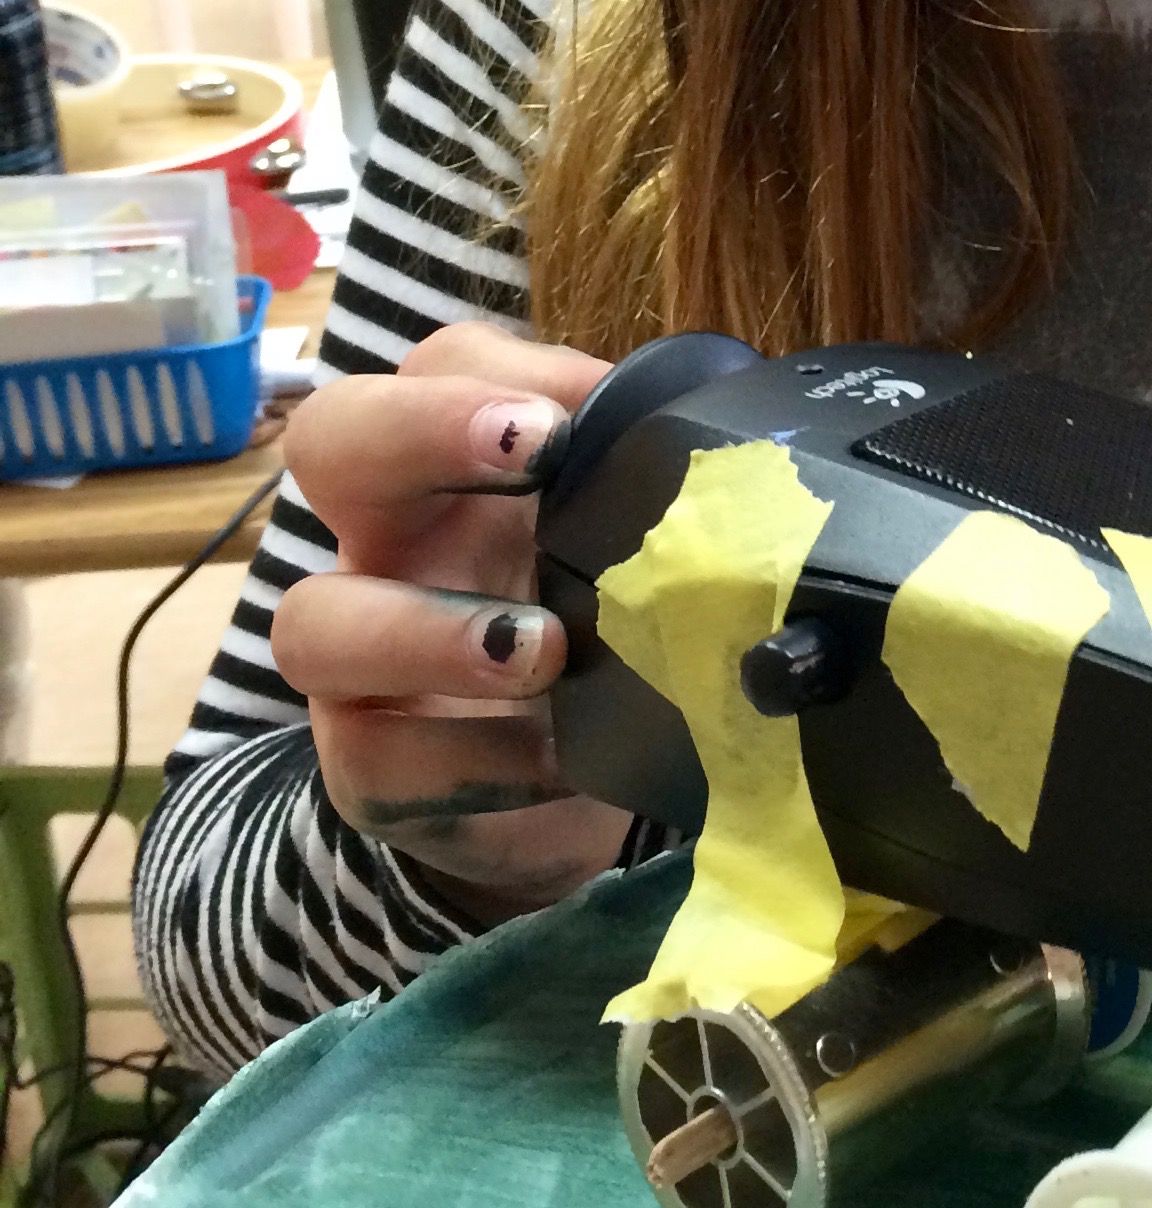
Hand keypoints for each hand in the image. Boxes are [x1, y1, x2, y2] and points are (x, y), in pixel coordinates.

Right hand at [271, 324, 632, 923]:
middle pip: (334, 443)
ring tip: (542, 650)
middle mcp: (396, 542)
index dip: (489, 374)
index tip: (564, 417)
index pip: (444, 368)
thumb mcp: (657, 556)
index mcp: (467, 469)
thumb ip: (672, 494)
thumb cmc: (625, 640)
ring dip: (427, 629)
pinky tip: (560, 761)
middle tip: (532, 451)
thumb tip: (725, 441)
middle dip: (417, 432)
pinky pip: (380, 762)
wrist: (608, 787)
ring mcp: (364, 660)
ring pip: (317, 621)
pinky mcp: (374, 769)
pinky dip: (473, 760)